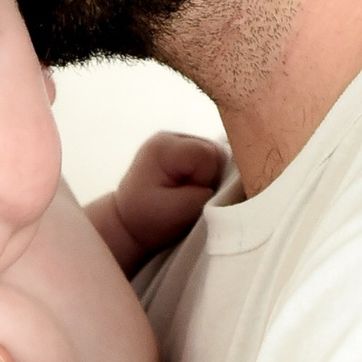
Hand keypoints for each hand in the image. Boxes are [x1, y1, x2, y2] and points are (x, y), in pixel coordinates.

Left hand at [101, 131, 227, 265]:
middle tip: (187, 200)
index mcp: (166, 145)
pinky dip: (209, 181)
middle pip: (218, 154)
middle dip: (211, 181)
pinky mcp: (191, 154)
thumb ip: (206, 195)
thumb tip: (232, 185)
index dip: (206, 180)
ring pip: (220, 161)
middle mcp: (176, 137)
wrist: (129, 224)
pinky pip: (216, 165)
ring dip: (210, 182)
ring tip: (187, 197)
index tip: (187, 198)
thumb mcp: (177, 211)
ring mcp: (184, 143)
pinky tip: (192, 191)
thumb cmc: (147, 219)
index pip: (209, 155)